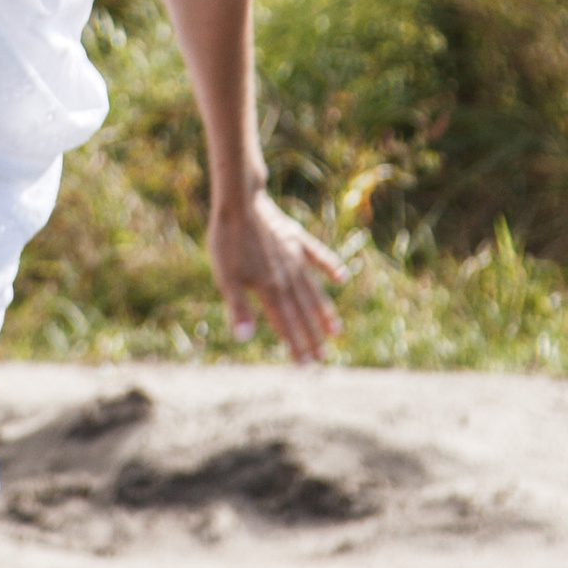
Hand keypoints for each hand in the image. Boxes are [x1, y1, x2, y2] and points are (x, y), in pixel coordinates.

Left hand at [207, 182, 343, 361]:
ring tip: (336, 331)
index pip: (286, 324)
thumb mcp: (226, 278)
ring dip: (323, 312)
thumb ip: (238, 308)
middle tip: (324, 358)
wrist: (239, 203)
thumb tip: (245, 338)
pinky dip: (329, 267)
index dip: (295, 345)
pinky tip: (341, 277)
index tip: (306, 365)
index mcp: (270, 288)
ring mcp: (294, 257)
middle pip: (302, 312)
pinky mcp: (296, 239)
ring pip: (313, 290)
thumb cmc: (227, 242)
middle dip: (312, 337)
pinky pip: (317, 256)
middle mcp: (287, 276)